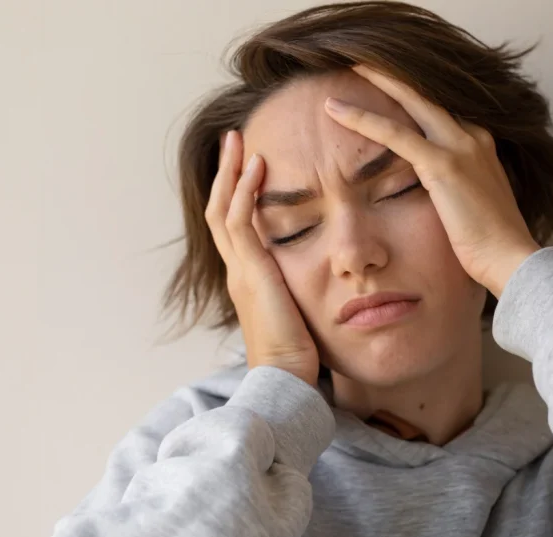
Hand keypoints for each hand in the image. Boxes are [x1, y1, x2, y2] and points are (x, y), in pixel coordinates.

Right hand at [205, 130, 319, 386]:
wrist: (286, 380)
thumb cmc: (300, 357)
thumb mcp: (302, 315)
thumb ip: (307, 294)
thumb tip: (332, 284)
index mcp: (248, 279)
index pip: (235, 226)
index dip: (237, 194)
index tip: (248, 165)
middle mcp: (238, 271)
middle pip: (220, 210)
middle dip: (226, 173)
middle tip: (233, 140)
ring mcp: (240, 270)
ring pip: (224, 209)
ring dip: (231, 172)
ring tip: (238, 140)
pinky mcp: (251, 273)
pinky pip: (241, 222)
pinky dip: (246, 191)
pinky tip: (257, 166)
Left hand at [324, 64, 540, 298]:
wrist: (511, 260)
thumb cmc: (493, 247)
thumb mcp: (474, 207)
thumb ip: (457, 191)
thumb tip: (439, 199)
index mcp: (481, 146)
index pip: (442, 111)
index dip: (414, 98)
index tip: (390, 87)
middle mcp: (473, 137)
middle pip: (427, 96)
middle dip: (395, 76)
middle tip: (366, 61)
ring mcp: (459, 147)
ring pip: (409, 103)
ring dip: (377, 82)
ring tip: (351, 66)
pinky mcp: (442, 164)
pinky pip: (393, 134)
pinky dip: (361, 119)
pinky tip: (335, 110)